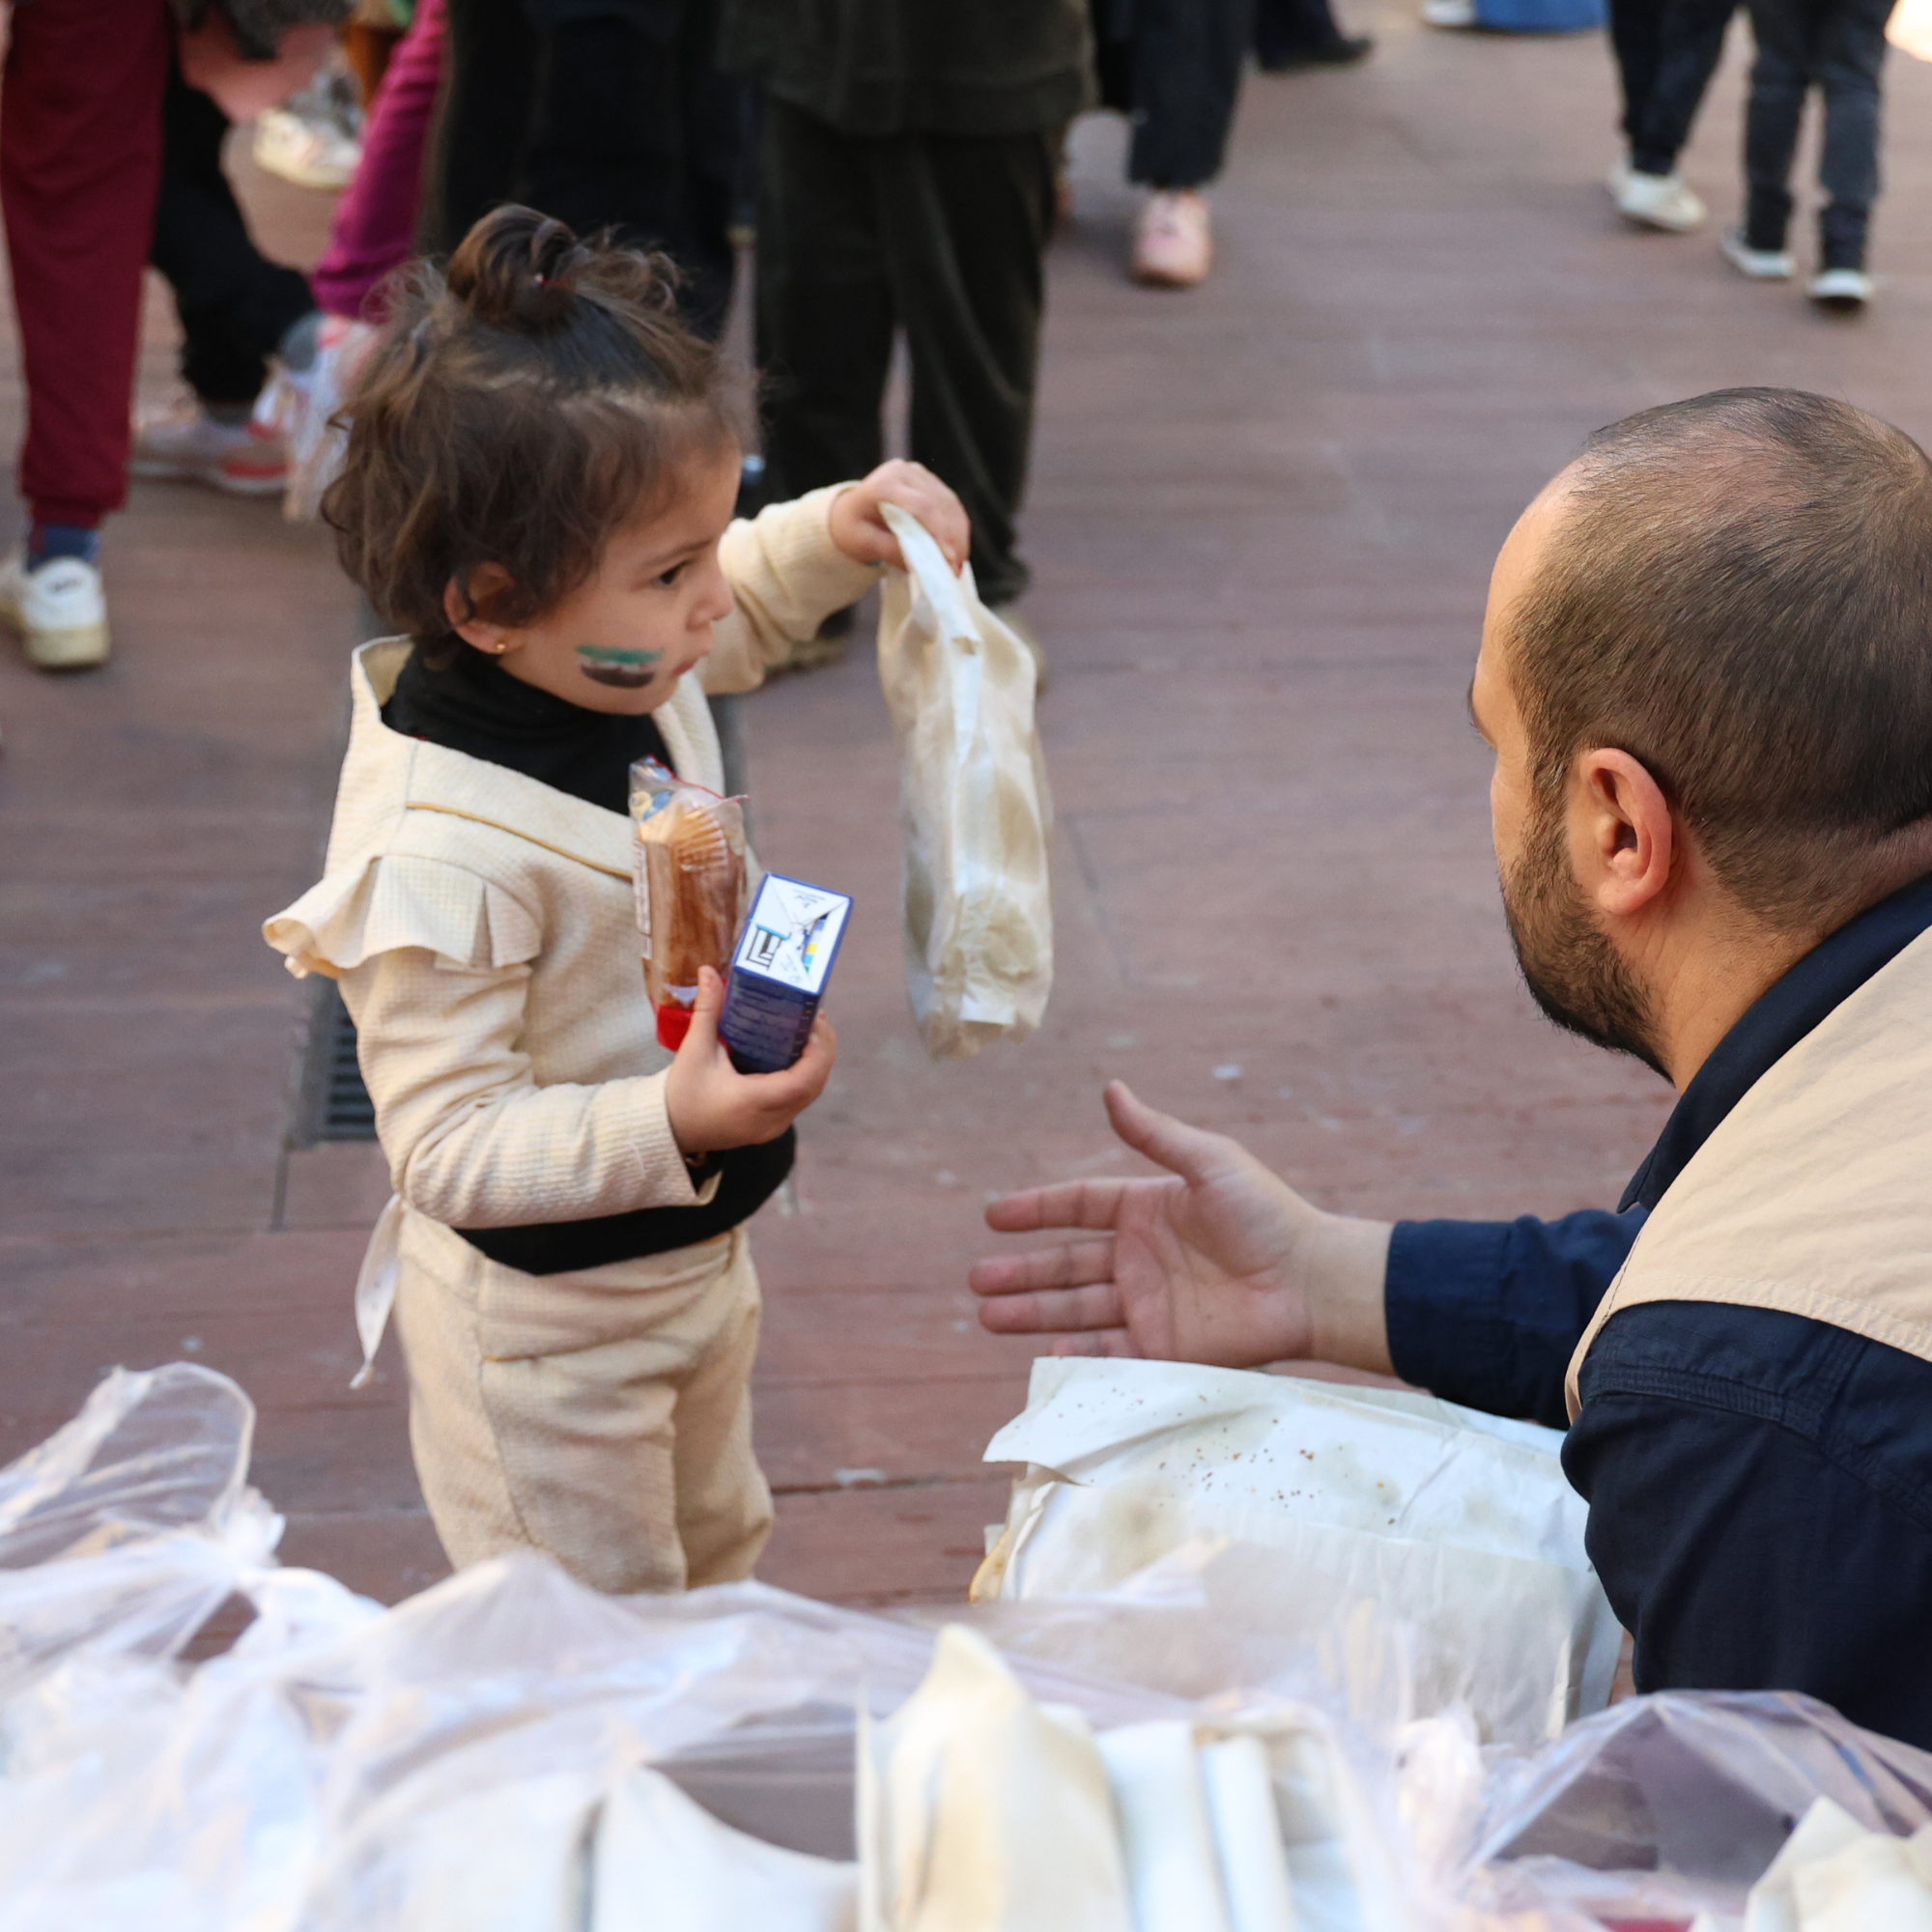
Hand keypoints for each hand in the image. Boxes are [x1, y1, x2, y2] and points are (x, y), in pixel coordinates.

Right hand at [665, 967, 835, 1155]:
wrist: (669, 1130)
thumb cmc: (681, 1093)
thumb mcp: (694, 1050)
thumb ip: (707, 1010)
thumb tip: (708, 971)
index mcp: (754, 1101)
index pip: (803, 1081)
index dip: (817, 1052)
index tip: (814, 1022)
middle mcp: (772, 1119)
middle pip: (815, 1085)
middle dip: (823, 1050)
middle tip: (816, 1016)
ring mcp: (775, 1126)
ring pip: (811, 1093)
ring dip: (817, 1062)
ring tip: (811, 1029)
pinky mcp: (772, 1126)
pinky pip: (800, 1099)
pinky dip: (806, 1075)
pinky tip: (799, 1052)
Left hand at [827, 460, 969, 575]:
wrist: (851, 511)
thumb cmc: (853, 528)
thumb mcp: (863, 544)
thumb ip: (890, 551)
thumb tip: (920, 564)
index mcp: (884, 483)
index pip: (921, 505)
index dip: (939, 531)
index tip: (949, 558)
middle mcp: (904, 471)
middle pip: (940, 504)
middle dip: (953, 538)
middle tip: (957, 569)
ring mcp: (920, 474)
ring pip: (950, 504)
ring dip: (959, 534)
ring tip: (958, 563)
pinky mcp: (930, 482)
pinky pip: (951, 505)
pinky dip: (957, 528)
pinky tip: (957, 548)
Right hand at [968, 1081, 1394, 1370]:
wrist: (1310, 1282)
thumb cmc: (1267, 1214)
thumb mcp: (1208, 1162)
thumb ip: (1155, 1133)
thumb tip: (1110, 1087)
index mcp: (1147, 1209)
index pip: (1078, 1207)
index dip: (1036, 1210)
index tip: (993, 1216)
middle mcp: (1141, 1257)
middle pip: (1066, 1264)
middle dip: (1021, 1273)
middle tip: (976, 1279)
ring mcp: (1149, 1304)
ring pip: (1077, 1309)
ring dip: (1033, 1313)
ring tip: (987, 1316)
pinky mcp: (1165, 1347)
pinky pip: (1110, 1352)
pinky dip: (1077, 1354)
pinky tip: (1046, 1353)